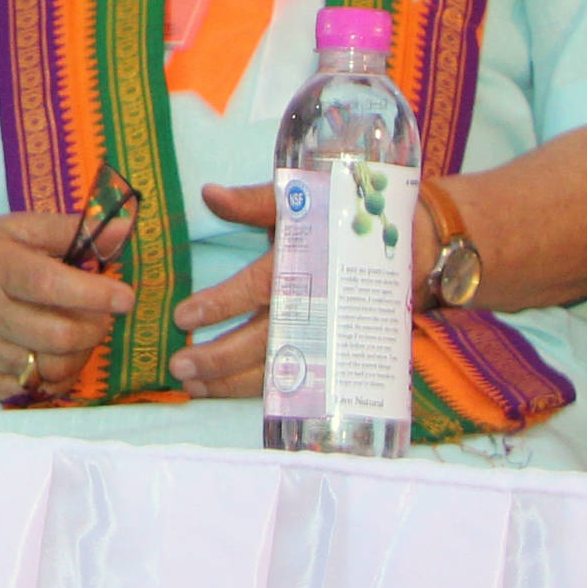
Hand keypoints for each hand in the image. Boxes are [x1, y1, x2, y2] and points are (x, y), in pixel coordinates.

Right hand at [0, 209, 136, 399]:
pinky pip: (30, 390)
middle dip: (95, 329)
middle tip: (101, 317)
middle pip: (59, 336)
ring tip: (75, 335)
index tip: (124, 298)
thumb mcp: (20, 227)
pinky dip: (51, 376)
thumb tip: (124, 230)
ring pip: (51, 368)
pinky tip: (49, 354)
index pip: (49, 285)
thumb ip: (72, 229)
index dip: (94, 294)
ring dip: (78, 355)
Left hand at [168, 181, 326, 395]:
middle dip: (223, 356)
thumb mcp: (300, 200)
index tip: (183, 318)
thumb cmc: (339, 217)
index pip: (260, 287)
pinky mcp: (341, 350)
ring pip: (283, 365)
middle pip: (269, 338)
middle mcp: (319, 302)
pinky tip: (230, 393)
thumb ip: (254, 202)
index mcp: (306, 261)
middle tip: (179, 365)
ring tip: (193, 386)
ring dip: (236, 381)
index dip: (222, 304)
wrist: (407, 244)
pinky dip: (266, 391)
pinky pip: (303, 378)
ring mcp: (331, 331)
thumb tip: (210, 194)